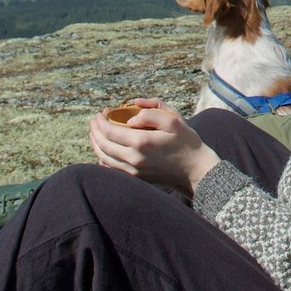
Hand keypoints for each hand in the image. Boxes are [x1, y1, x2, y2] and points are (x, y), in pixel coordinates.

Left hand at [88, 97, 220, 195]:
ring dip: (96, 144)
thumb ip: (150, 113)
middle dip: (95, 131)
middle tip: (95, 121)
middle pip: (103, 145)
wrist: (195, 169)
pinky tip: (104, 150)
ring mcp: (133, 171)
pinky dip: (103, 158)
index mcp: (141, 142)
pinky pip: (111, 169)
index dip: (101, 121)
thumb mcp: (173, 120)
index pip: (110, 131)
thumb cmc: (186, 141)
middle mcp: (133, 158)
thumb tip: (130, 117)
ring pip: (104, 157)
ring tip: (96, 133)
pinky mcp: (136, 178)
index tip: (100, 113)